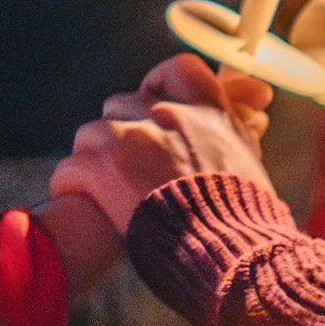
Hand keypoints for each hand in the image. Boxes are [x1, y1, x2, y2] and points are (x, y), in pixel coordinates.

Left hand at [50, 55, 275, 238]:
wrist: (227, 255)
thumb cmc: (243, 218)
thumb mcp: (249, 159)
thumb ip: (241, 123)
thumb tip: (254, 93)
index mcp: (205, 109)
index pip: (176, 71)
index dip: (160, 88)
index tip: (155, 108)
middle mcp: (165, 113)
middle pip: (123, 105)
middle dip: (124, 134)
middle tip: (132, 170)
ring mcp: (129, 136)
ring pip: (90, 135)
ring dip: (96, 162)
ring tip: (111, 196)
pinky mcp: (100, 165)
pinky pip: (70, 169)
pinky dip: (75, 189)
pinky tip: (92, 209)